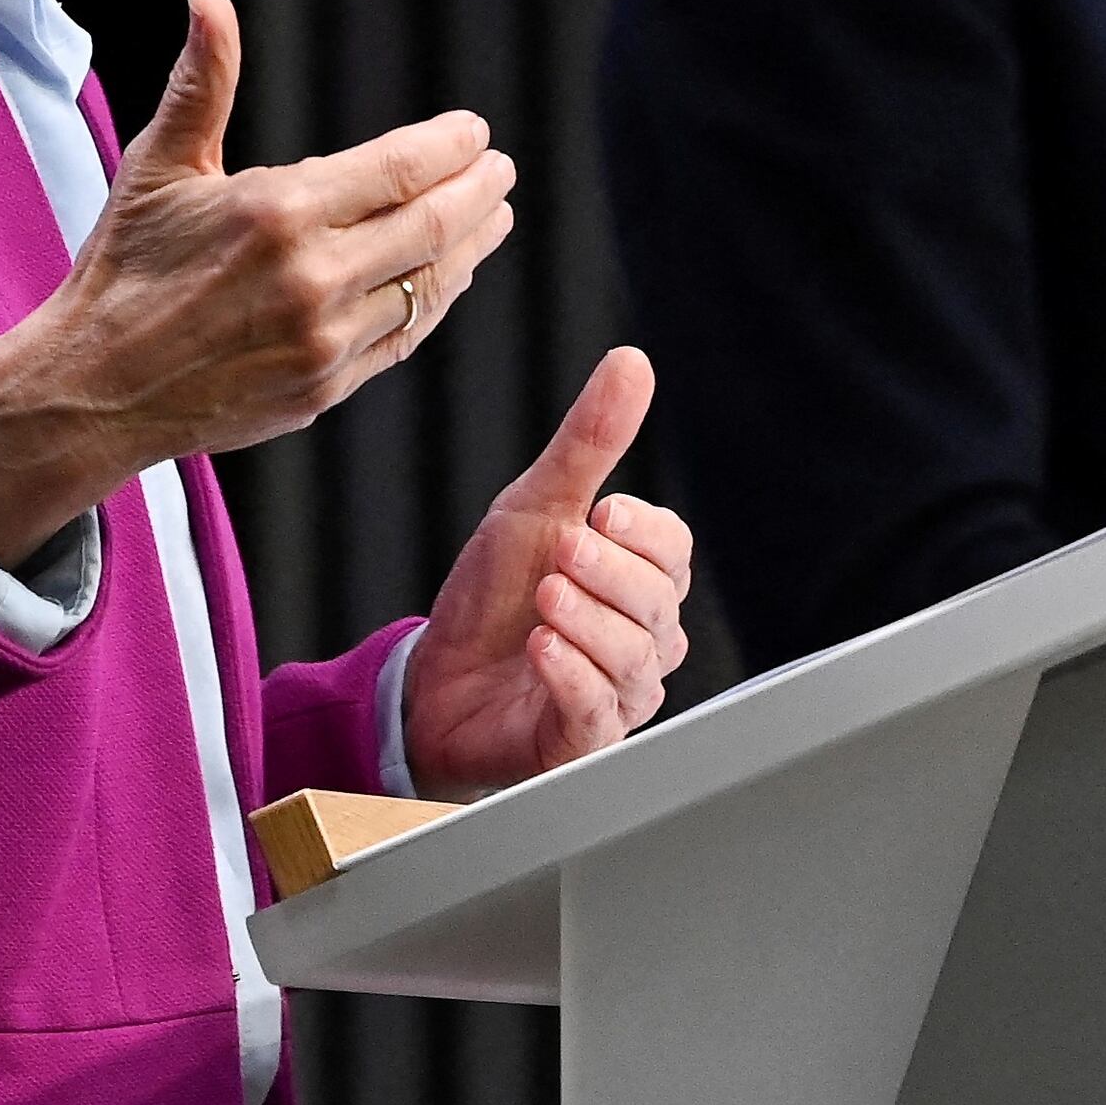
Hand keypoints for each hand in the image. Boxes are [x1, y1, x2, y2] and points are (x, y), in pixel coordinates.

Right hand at [0, 0, 515, 558]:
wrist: (93, 388)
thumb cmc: (123, 268)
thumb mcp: (159, 165)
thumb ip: (204, 82)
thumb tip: (210, 0)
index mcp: (279, 212)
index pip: (402, 169)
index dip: (450, 146)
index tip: (476, 130)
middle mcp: (313, 277)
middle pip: (432, 224)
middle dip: (479, 191)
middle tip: (501, 169)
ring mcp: (324, 340)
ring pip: (429, 284)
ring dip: (472, 246)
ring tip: (494, 216)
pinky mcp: (325, 389)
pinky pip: (403, 337)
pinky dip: (435, 300)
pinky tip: (448, 276)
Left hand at [399, 349, 696, 800]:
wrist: (432, 683)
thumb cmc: (495, 597)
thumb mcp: (534, 507)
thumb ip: (588, 443)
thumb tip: (632, 362)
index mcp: (640, 581)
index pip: (673, 548)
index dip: (643, 531)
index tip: (601, 510)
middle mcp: (643, 639)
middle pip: (658, 599)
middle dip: (608, 571)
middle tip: (562, 549)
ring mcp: (619, 694)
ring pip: (634, 655)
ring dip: (588, 621)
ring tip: (545, 600)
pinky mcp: (584, 742)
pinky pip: (599, 709)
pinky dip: (572, 675)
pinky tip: (541, 649)